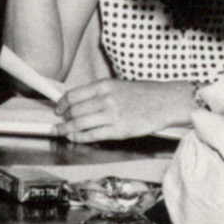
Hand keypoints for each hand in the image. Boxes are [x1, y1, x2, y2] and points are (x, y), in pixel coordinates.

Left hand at [55, 77, 197, 142]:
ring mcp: (112, 115)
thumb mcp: (118, 86)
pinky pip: (92, 135)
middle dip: (62, 119)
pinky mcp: (118, 130)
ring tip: (61, 132)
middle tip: (59, 122)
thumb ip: (99, 93)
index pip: (73, 95)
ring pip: (79, 124)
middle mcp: (106, 99)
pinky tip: (74, 138)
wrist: (166, 102)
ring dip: (66, 130)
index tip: (57, 109)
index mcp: (104, 85)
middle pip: (74, 111)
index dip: (61, 104)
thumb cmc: (144, 94)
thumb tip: (78, 103)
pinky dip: (79, 138)